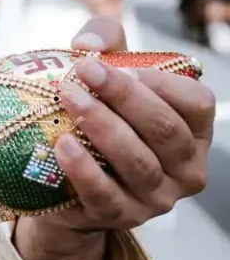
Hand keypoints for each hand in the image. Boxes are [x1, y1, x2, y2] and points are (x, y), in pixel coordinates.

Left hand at [25, 17, 213, 237]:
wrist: (63, 181)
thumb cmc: (95, 116)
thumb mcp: (106, 75)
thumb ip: (104, 43)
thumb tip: (87, 44)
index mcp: (193, 131)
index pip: (197, 103)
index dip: (160, 81)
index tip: (119, 64)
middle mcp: (186, 168)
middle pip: (166, 130)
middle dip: (125, 96)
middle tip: (85, 71)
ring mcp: (157, 197)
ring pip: (138, 161)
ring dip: (102, 126)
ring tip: (68, 97)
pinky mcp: (121, 216)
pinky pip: (105, 194)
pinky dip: (83, 168)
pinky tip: (61, 143)